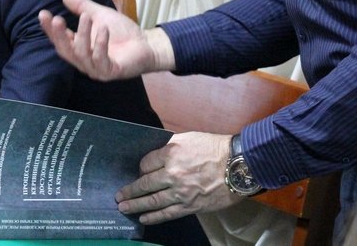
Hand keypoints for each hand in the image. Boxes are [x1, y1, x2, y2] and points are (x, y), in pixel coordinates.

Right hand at [38, 0, 174, 80]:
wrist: (146, 44)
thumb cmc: (121, 32)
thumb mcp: (100, 15)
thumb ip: (82, 7)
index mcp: (79, 48)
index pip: (60, 40)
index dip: (50, 29)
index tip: (44, 14)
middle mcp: (84, 61)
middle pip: (66, 51)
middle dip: (59, 35)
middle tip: (57, 19)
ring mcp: (96, 68)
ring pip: (82, 55)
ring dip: (82, 35)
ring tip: (86, 17)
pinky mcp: (110, 72)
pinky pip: (101, 60)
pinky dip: (100, 44)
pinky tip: (103, 30)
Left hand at [116, 132, 241, 222]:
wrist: (238, 165)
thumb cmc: (215, 148)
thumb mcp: (189, 138)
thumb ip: (171, 146)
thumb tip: (158, 154)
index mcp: (171, 153)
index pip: (147, 163)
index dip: (141, 168)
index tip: (140, 172)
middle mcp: (172, 173)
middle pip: (145, 184)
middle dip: (130, 190)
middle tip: (119, 195)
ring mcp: (180, 192)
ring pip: (152, 201)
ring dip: (135, 205)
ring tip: (124, 207)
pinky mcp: (190, 206)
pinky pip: (167, 213)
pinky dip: (153, 216)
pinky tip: (143, 218)